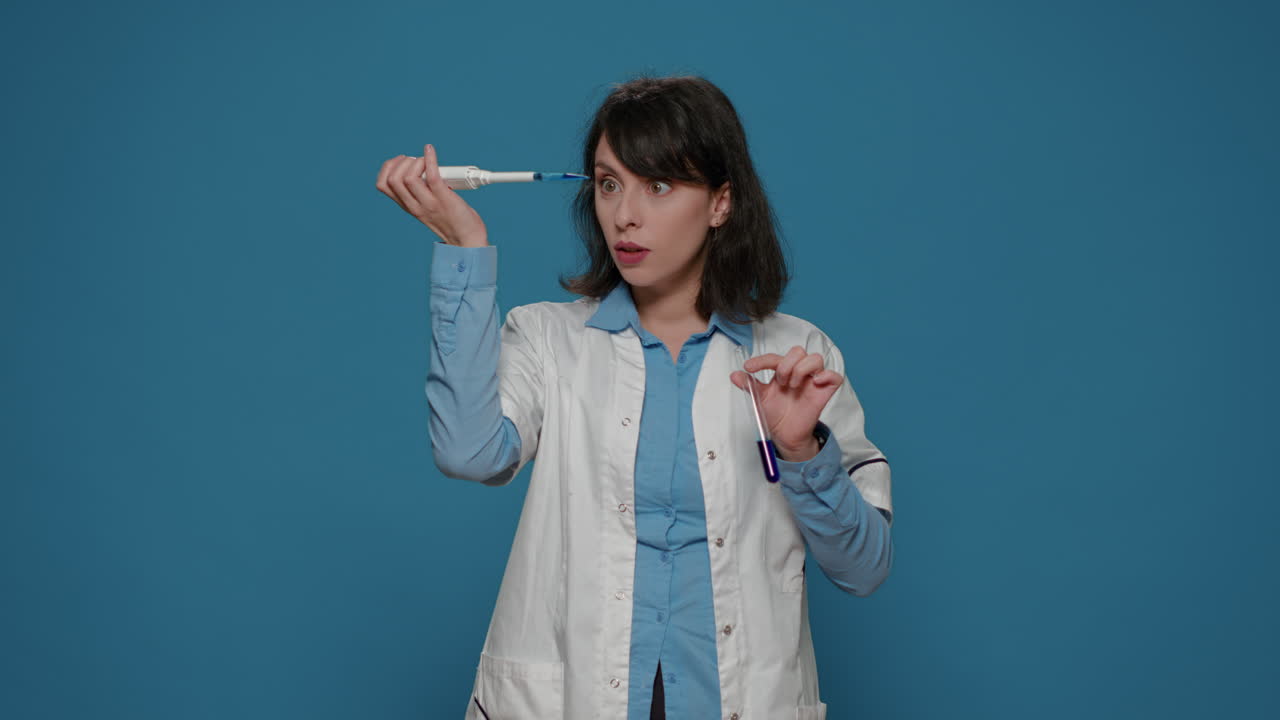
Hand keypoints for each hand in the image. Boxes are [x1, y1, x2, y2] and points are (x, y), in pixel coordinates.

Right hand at [375, 144, 487, 246]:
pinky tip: (430, 151)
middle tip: (416, 161)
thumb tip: (424, 166)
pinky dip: (430, 159)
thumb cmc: (451, 220)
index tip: (401, 162)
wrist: (467, 240)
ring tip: (425, 161)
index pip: (382, 185)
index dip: (387, 168)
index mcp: (407, 205)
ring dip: (416, 162)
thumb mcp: (427, 206)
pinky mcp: (443, 198)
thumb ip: (421, 190)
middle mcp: (414, 205)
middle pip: (392, 180)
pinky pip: (431, 175)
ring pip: (408, 178)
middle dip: (400, 162)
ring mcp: (428, 203)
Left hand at [729, 346, 843, 460]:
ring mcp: (813, 381)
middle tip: (780, 381)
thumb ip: (749, 385)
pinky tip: (815, 382)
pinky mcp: (825, 392)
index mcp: (782, 371)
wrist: (785, 435)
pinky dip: (827, 375)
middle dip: (786, 364)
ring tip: (793, 385)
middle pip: (798, 351)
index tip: (749, 368)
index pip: (775, 357)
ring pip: (816, 358)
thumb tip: (734, 375)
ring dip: (801, 369)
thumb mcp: (759, 399)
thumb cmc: (775, 414)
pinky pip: (835, 376)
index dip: (762, 360)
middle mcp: (798, 372)